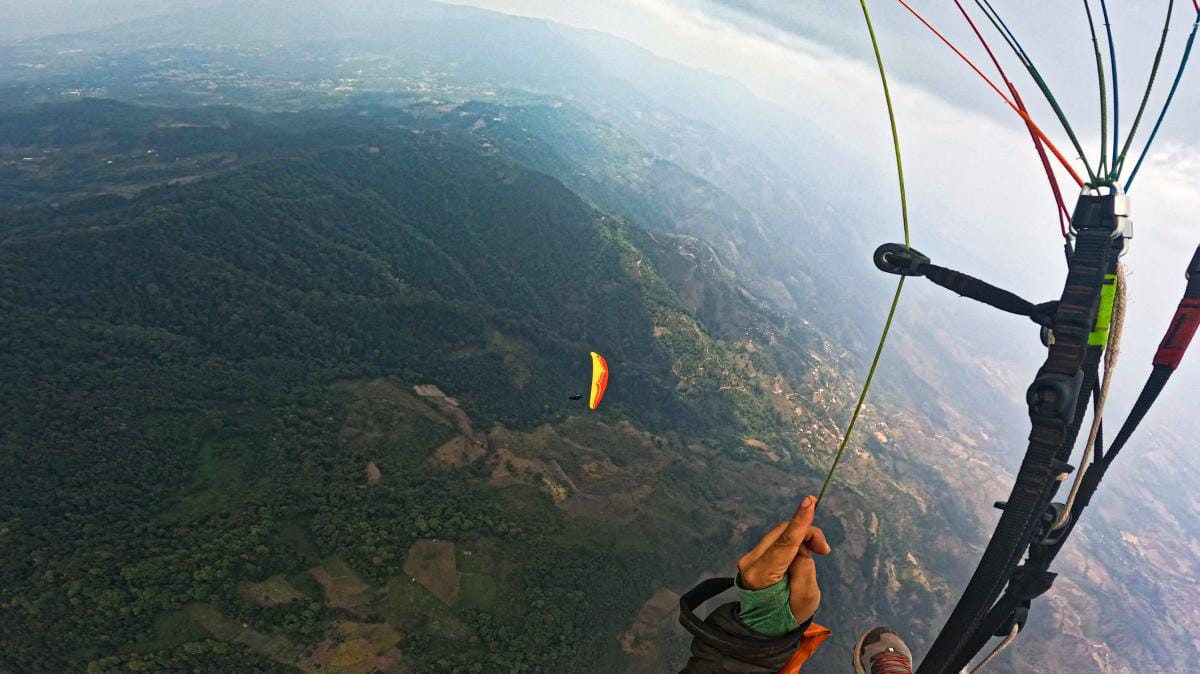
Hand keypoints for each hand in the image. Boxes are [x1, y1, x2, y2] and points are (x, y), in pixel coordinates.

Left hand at [736, 495, 830, 622]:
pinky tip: (800, 554)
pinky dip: (792, 542)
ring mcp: (750, 557)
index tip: (809, 501)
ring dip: (801, 538)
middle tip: (823, 550)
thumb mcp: (805, 599)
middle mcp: (750, 562)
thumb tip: (801, 547)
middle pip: (783, 533)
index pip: (784, 543)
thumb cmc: (787, 615)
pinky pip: (777, 539)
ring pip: (781, 533)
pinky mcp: (754, 555)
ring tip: (815, 553)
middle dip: (806, 533)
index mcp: (761, 576)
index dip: (799, 522)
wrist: (764, 624)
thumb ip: (805, 570)